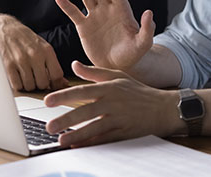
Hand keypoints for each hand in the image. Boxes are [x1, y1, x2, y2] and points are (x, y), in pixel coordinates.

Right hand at [0, 14, 66, 90]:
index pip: (57, 75)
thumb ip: (53, 65)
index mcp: (47, 50)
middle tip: (35, 77)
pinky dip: (18, 84)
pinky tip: (17, 76)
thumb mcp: (43, 47)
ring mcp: (21, 61)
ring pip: (29, 86)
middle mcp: (35, 55)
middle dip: (39, 84)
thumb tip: (63, 83)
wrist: (6, 29)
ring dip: (28, 85)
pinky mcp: (8, 66)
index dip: (55, 83)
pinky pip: (17, 86)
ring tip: (26, 75)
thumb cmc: (26, 39)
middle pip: (42, 84)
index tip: (51, 83)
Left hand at [44, 61, 180, 146]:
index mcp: (109, 87)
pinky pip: (105, 139)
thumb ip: (94, 72)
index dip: (64, 96)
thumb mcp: (117, 76)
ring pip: (94, 127)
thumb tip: (74, 65)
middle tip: (49, 126)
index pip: (83, 90)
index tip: (48, 101)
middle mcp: (113, 102)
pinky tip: (79, 146)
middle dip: (66, 119)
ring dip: (77, 134)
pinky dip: (92, 143)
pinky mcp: (124, 132)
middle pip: (86, 111)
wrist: (162, 108)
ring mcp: (119, 118)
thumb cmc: (138, 91)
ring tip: (61, 140)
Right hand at [55, 0, 154, 69]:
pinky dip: (66, 5)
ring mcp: (95, 16)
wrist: (118, 66)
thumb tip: (149, 13)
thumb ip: (147, 29)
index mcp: (122, 10)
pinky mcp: (84, 26)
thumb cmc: (133, 54)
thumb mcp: (143, 43)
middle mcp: (108, 9)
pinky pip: (74, 13)